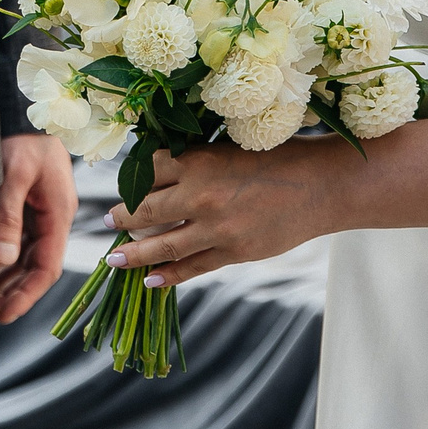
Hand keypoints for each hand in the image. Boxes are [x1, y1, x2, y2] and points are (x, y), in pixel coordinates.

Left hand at [0, 134, 76, 323]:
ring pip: (22, 260)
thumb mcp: (14, 172)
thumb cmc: (25, 136)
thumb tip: (3, 260)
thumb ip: (7, 215)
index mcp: (58, 213)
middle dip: (9, 296)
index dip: (26, 295)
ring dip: (2, 283)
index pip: (46, 267)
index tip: (3, 315)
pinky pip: (15, 243)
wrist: (28, 108)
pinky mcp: (28, 208)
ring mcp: (41, 214)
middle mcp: (53, 218)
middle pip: (33, 269)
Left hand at [101, 139, 347, 289]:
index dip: (128, 179)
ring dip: (133, 254)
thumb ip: (196, 161)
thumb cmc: (277, 158)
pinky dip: (168, 276)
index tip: (117, 185)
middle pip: (144, 210)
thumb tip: (157, 170)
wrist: (321, 185)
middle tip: (106, 222)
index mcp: (198, 161)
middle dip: (120, 218)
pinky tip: (150, 280)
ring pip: (161, 246)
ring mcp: (216, 228)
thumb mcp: (229, 148)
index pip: (146, 172)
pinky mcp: (233, 252)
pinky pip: (192, 267)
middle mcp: (200, 195)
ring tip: (114, 259)